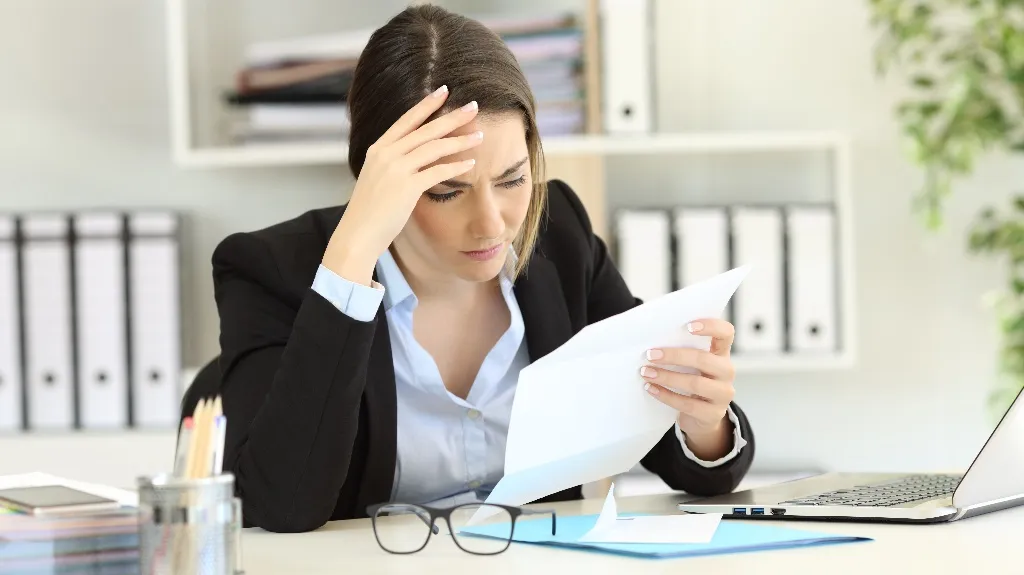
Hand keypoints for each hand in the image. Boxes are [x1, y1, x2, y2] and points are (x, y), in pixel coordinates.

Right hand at [323, 85, 484, 283]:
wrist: (357, 234)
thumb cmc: (369, 211)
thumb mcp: (377, 178)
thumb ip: (393, 164)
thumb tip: (415, 158)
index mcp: (378, 149)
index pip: (407, 120)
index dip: (426, 105)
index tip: (444, 91)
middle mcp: (386, 154)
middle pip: (426, 130)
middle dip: (452, 117)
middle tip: (474, 107)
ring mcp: (396, 169)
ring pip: (434, 147)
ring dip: (460, 141)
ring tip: (480, 136)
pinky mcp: (406, 187)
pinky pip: (438, 171)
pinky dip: (456, 167)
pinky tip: (471, 163)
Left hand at [640, 318, 736, 459]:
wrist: (701, 418)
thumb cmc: (692, 381)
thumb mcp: (692, 365)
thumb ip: (682, 350)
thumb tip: (652, 343)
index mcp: (721, 354)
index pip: (726, 333)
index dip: (711, 327)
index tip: (688, 326)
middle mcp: (726, 372)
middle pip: (704, 360)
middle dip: (675, 356)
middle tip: (650, 354)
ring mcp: (723, 394)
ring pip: (695, 383)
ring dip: (667, 377)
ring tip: (646, 373)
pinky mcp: (713, 414)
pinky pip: (688, 404)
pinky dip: (666, 396)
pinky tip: (650, 389)